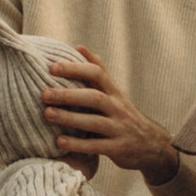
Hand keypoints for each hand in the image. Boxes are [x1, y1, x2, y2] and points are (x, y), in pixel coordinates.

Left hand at [38, 49, 179, 183]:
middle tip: (44, 94)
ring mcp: (119, 128)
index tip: (52, 68)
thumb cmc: (123, 114)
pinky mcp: (118, 148)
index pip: (97, 73)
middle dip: (69, 95)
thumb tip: (78, 47)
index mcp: (115, 92)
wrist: (151, 145)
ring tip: (47, 114)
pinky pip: (97, 146)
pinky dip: (78, 144)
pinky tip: (59, 142)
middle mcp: (118, 108)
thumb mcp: (115, 91)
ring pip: (95, 121)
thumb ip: (98, 71)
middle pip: (95, 97)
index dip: (75, 69)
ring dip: (70, 118)